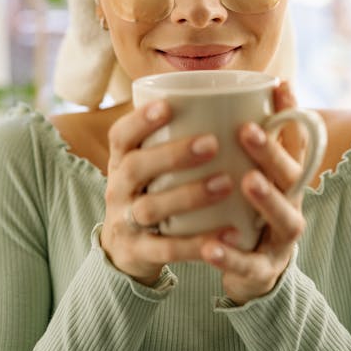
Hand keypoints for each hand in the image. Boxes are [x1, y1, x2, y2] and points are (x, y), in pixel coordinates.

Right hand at [100, 100, 233, 285]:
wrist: (126, 249)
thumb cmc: (153, 191)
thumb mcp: (151, 165)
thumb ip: (176, 136)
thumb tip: (233, 98)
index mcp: (121, 161)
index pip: (120, 135)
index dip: (139, 120)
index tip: (168, 105)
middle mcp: (118, 189)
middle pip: (135, 167)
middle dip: (173, 154)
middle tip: (212, 143)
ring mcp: (125, 222)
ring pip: (150, 208)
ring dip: (188, 195)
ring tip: (226, 183)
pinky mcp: (138, 253)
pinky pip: (166, 250)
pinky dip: (197, 244)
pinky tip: (229, 233)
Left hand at [200, 82, 306, 304]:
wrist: (250, 274)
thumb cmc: (244, 212)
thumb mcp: (243, 175)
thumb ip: (234, 144)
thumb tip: (208, 94)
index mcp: (285, 180)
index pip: (295, 143)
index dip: (290, 115)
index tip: (279, 86)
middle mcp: (291, 205)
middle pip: (292, 177)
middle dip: (271, 153)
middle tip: (247, 131)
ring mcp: (281, 240)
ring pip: (285, 219)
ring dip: (267, 199)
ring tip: (246, 181)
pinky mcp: (263, 271)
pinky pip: (250, 266)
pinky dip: (231, 257)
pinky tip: (209, 246)